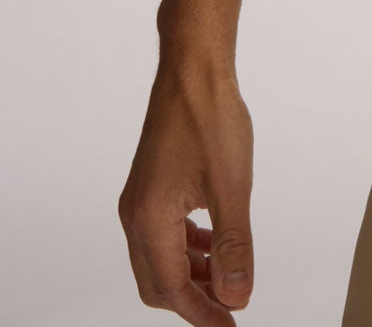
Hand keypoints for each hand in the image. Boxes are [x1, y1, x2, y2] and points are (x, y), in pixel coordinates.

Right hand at [118, 59, 256, 320]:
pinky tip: (214, 241)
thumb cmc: (210, 118)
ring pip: (160, 258)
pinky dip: (188, 247)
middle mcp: (135, 215)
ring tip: (228, 279)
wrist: (193, 69)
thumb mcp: (231, 187)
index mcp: (149, 220)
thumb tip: (236, 297)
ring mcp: (140, 200)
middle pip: (158, 282)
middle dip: (193, 301)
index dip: (202, 314)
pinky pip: (163, 233)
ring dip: (192, 274)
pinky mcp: (150, 185)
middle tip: (230, 309)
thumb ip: (233, 247)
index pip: (172, 289)